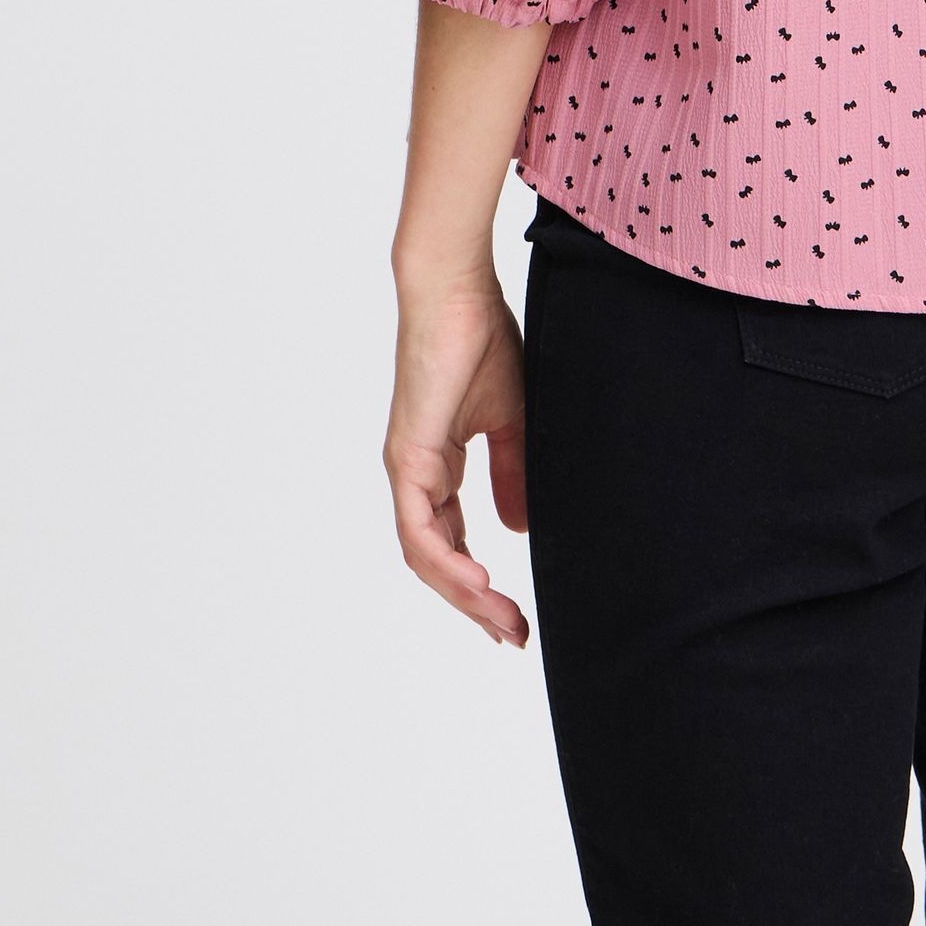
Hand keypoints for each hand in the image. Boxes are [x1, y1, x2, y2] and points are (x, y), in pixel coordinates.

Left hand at [383, 270, 530, 647]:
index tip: (515, 615)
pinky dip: (448, 561)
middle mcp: (416, 474)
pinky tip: (479, 582)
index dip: (480, 582)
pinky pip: (421, 528)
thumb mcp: (511, 419)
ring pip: (426, 556)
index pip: (452, 541)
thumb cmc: (482, 337)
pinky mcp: (408, 456)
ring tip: (502, 620)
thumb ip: (512, 472)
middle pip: (437, 560)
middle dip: (476, 604)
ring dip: (464, 594)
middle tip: (514, 635)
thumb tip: (518, 530)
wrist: (457, 291)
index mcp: (438, 465)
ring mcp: (407, 468)